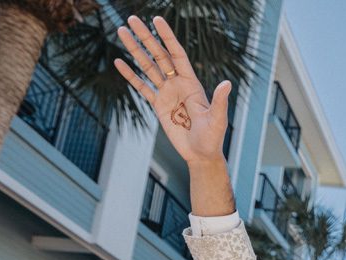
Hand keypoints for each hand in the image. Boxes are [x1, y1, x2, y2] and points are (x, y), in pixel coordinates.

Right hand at [115, 16, 230, 165]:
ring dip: (135, 50)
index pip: (176, 54)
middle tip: (131, 18)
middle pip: (158, 55)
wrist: (201, 154)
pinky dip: (130, 75)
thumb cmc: (212, 138)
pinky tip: (118, 62)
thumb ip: (219, 101)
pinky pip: (141, 87)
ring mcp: (167, 93)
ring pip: (147, 66)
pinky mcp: (158, 105)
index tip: (156, 19)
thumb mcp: (217, 119)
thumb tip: (227, 84)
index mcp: (191, 83)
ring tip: (121, 31)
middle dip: (146, 36)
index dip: (167, 37)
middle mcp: (178, 84)